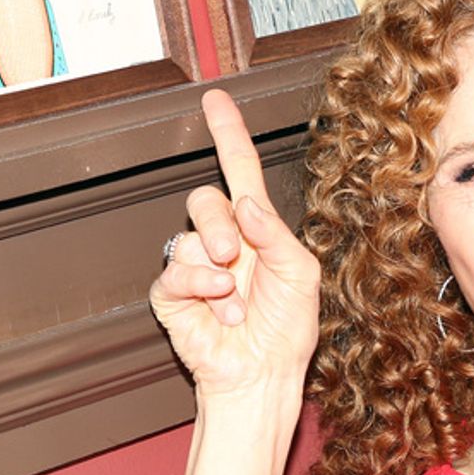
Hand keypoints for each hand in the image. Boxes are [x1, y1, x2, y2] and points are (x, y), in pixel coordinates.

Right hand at [151, 89, 320, 397]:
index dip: (228, 134)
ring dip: (217, 269)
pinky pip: (174, 270)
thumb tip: (243, 204)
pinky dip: (200, 288)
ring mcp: (195, 265)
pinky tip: (218, 308)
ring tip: (235, 300)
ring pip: (189, 235)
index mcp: (256, 227)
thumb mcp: (301, 275)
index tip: (216, 100)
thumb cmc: (287, 328)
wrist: (262, 374)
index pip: (238, 169)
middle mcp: (223, 239)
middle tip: (233, 255)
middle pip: (205, 199)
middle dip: (218, 224)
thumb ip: (276, 234)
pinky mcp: (172, 292)